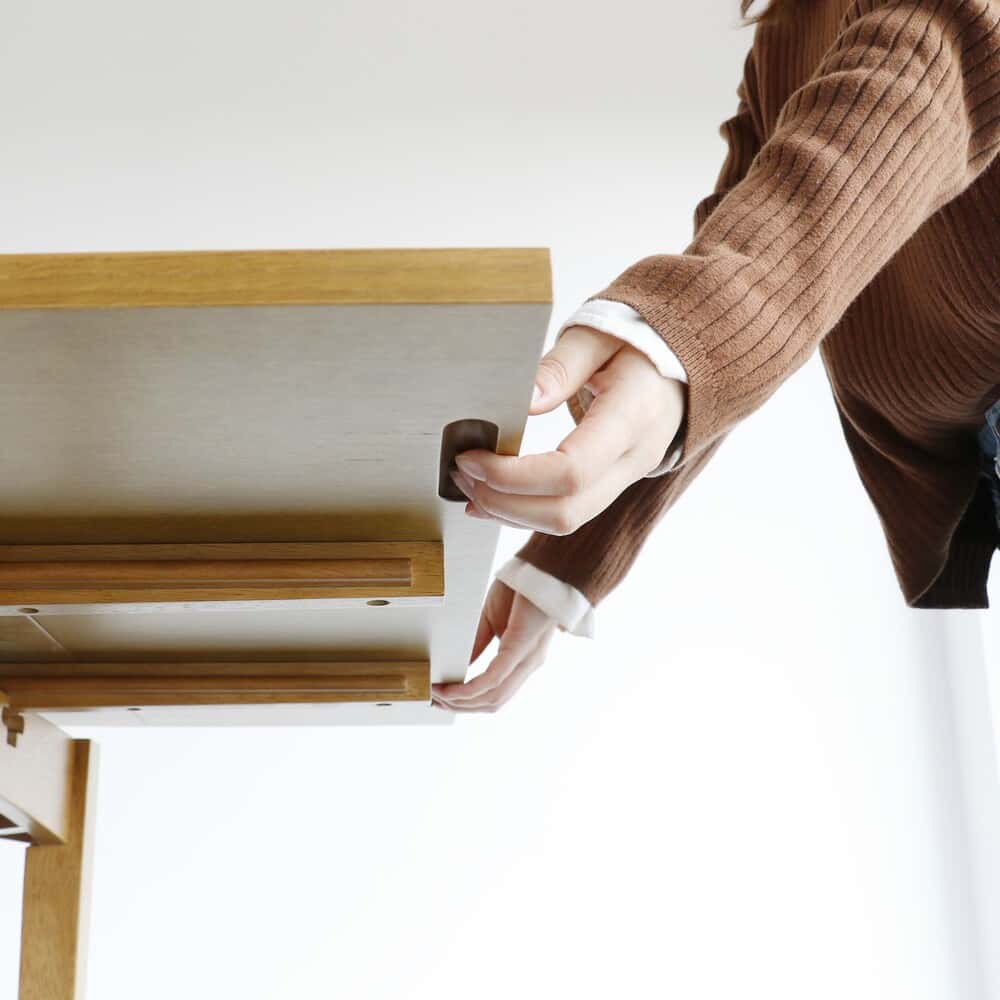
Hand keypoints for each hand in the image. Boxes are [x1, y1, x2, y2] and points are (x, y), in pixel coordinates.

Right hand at [431, 578, 557, 712]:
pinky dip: (471, 689)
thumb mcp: (492, 620)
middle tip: (432, 701)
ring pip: (494, 696)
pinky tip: (452, 691)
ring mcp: (527, 659)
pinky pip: (495, 677)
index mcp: (521, 661)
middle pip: (493, 702)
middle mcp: (528, 666)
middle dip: (460, 706)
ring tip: (437, 695)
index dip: (468, 703)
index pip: (495, 694)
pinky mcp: (522, 647)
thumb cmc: (521, 590)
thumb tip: (458, 665)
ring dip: (462, 701)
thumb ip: (478, 644)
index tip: (440, 700)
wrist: (546, 567)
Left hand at [449, 325, 684, 533]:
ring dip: (509, 511)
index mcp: (634, 417)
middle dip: (504, 502)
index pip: (572, 472)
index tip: (471, 458)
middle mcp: (634, 459)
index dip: (515, 477)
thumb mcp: (600, 336)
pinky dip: (524, 510)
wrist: (679, 367)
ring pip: (565, 522)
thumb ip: (561, 366)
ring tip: (467, 483)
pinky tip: (492, 495)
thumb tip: (524, 401)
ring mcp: (626, 479)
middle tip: (461, 473)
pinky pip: (568, 513)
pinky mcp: (612, 486)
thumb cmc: (638, 344)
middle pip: (566, 512)